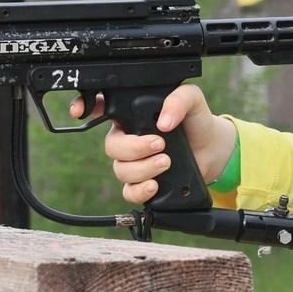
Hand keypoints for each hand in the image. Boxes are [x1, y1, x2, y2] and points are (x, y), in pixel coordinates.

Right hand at [85, 83, 235, 205]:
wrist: (213, 149)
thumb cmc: (197, 121)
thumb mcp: (192, 100)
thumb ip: (179, 99)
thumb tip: (163, 121)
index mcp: (132, 115)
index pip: (100, 108)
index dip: (84, 108)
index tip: (79, 111)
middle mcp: (128, 139)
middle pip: (111, 147)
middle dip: (134, 148)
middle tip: (160, 144)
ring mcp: (134, 163)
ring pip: (120, 170)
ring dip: (143, 168)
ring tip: (166, 161)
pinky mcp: (144, 184)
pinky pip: (129, 192)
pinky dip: (140, 190)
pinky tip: (155, 184)